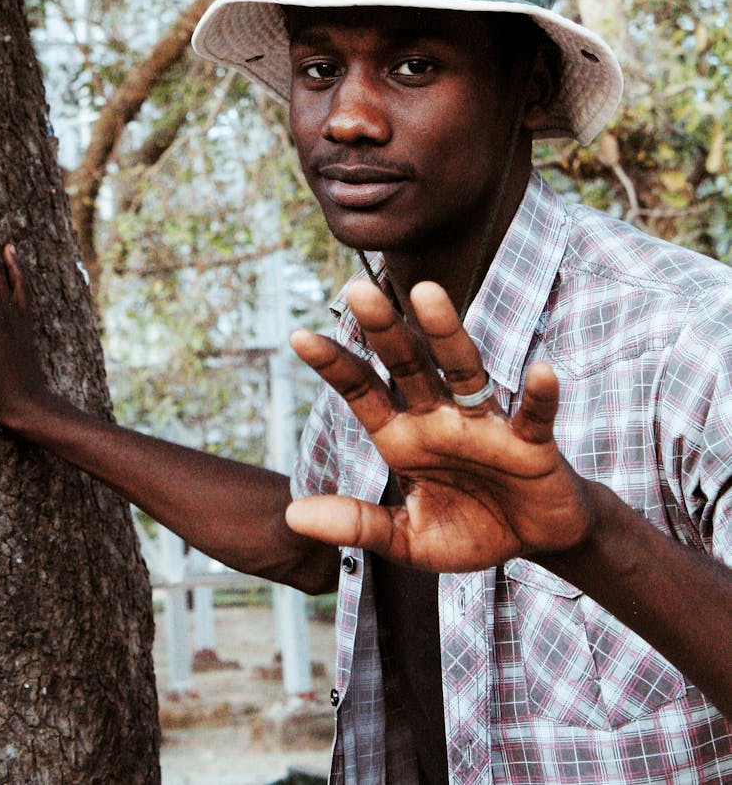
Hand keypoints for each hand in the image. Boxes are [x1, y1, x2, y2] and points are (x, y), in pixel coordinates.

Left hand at [285, 279, 593, 571]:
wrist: (534, 541)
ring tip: (426, 294)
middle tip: (357, 292)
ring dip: (446, 333)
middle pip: (408, 364)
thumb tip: (292, 516)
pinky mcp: (531, 442)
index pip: (362, 392)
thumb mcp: (407, 540)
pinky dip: (539, 395)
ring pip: (463, 369)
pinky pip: (533, 414)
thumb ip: (358, 525)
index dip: (333, 365)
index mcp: (403, 437)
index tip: (298, 336)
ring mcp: (486, 424)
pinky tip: (540, 371)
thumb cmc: (469, 529)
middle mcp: (440, 418)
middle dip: (384, 329)